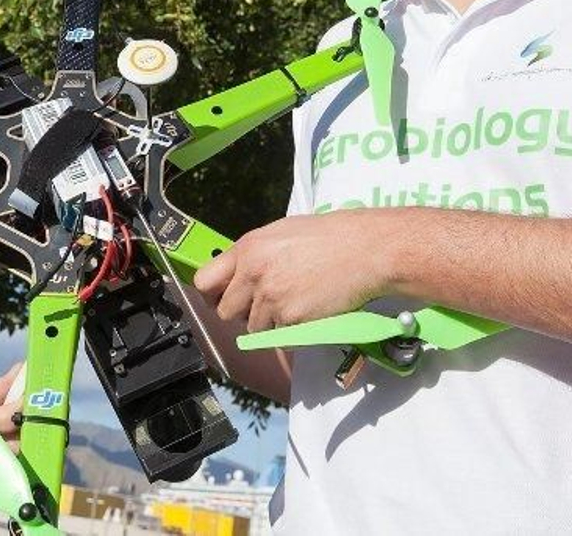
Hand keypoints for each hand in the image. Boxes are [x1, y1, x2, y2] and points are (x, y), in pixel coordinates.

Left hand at [193, 210, 395, 331]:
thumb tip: (239, 276)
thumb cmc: (331, 237)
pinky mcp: (291, 318)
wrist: (366, 249)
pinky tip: (310, 311)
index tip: (220, 299)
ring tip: (296, 304)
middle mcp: (253, 273)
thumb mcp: (282, 234)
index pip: (205, 281)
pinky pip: (281, 336)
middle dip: (242, 313)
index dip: (211, 295)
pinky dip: (292, 331)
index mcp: (248, 248)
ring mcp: (271, 297)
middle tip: (264, 307)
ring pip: (253, 328)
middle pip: (226, 311)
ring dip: (270, 324)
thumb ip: (255, 255)